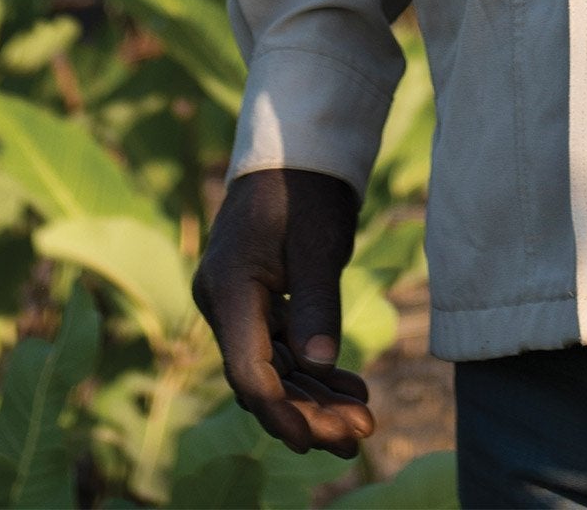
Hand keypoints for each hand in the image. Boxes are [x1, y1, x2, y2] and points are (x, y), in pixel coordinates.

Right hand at [192, 167, 374, 459]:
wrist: (298, 144)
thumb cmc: (306, 186)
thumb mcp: (317, 242)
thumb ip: (316, 302)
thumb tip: (319, 366)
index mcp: (227, 290)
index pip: (249, 373)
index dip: (282, 413)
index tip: (315, 441)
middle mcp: (223, 303)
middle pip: (262, 379)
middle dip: (310, 412)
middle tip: (361, 434)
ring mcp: (238, 302)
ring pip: (274, 368)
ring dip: (315, 397)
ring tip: (363, 420)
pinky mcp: (258, 299)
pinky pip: (282, 347)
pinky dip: (314, 369)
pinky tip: (351, 387)